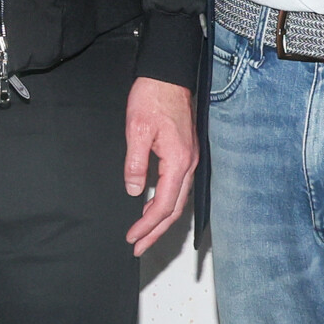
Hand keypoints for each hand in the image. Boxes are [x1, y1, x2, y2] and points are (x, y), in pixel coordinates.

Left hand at [120, 75, 199, 255]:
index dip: (147, 225)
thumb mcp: (136, 129)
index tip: (132, 238)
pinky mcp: (186, 154)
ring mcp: (190, 159)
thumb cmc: (152, 97)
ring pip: (178, 200)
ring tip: (145, 235)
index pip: (164, 204)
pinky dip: (167, 203)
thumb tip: (136, 191)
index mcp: (179, 160)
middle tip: (139, 247)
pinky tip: (155, 208)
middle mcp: (189, 163)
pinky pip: (179, 187)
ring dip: (162, 220)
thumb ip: (135, 163)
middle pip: (175, 209)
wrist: (168, 75)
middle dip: (156, 232)